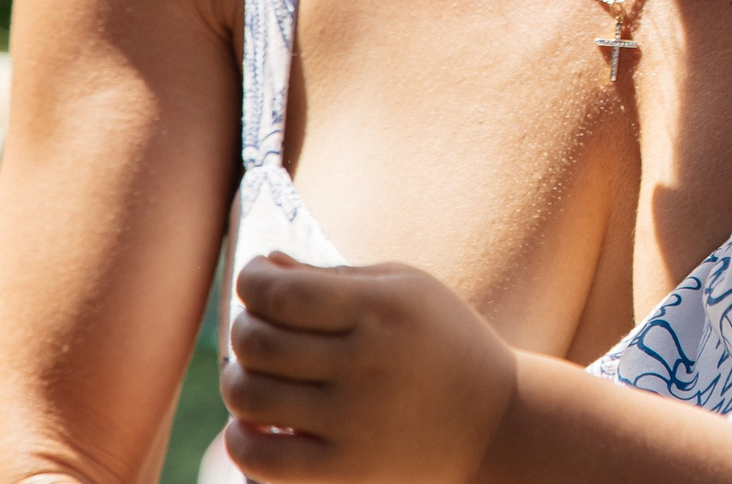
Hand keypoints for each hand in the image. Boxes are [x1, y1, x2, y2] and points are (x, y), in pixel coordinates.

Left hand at [222, 253, 518, 482]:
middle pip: (258, 342)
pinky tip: (256, 421)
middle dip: (244, 327)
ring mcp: (353, 422)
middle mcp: (366, 364)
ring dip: (237, 378)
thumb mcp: (405, 290)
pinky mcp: (344, 470)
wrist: (494, 422)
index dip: (253, 281)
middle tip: (258, 326)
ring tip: (253, 372)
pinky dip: (241, 437)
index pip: (282, 293)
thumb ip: (332, 277)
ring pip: (248, 397)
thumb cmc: (443, 342)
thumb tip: (264, 267)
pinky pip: (258, 458)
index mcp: (384, 309)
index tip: (256, 279)